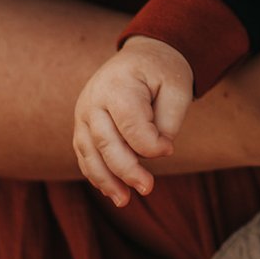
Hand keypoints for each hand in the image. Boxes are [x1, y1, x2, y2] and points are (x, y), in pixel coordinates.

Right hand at [73, 38, 193, 207]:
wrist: (142, 57)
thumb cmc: (162, 72)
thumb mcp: (177, 88)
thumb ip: (168, 121)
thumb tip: (156, 152)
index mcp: (118, 85)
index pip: (131, 126)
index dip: (151, 145)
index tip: (169, 149)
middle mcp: (93, 99)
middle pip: (106, 142)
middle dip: (126, 170)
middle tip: (148, 188)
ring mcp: (83, 113)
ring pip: (89, 153)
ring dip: (105, 180)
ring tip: (124, 201)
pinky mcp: (82, 125)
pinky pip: (85, 154)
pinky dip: (96, 174)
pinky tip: (112, 191)